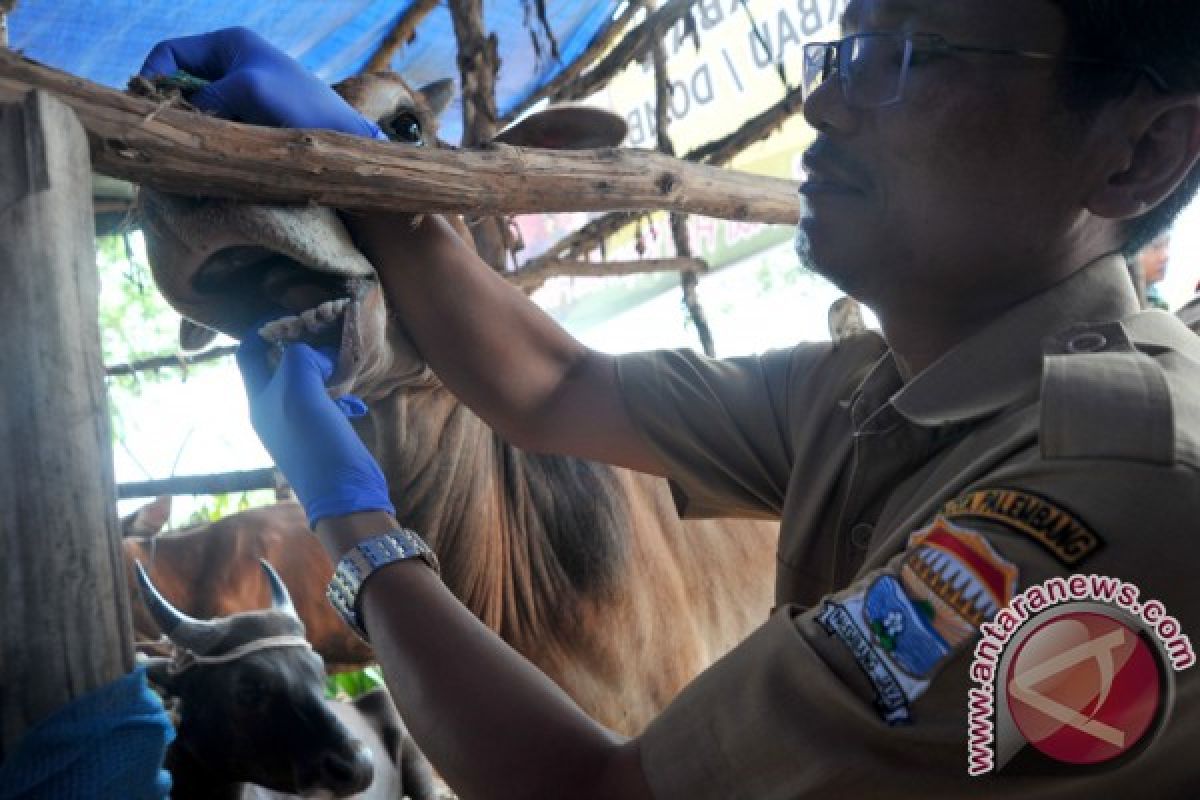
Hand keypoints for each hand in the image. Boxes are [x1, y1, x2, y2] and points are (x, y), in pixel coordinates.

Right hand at [140, 26, 385, 137]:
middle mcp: (230, 64)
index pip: (170, 52)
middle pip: (178, 81)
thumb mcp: (246, 90)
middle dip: (170, 103)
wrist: (342, 138)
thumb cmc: (299, 104)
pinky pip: (213, 125)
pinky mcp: (247, 119)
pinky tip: (208, 152)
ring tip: (192, 144)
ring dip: (191, 124)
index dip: (152, 75)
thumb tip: (172, 116)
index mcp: (228, 43)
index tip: (149, 107)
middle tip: (165, 131)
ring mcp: (238, 92)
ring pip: (195, 107)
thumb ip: (205, 96)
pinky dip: (207, 137)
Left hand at [237, 332, 393, 525]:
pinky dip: (337, 393)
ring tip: (343, 364)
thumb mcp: (301, 390)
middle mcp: (271, 412)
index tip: (294, 316)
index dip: (264, 330)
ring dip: (322, 369)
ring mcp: (295, 426)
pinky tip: (355, 399)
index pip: (249, 354)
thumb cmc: (317, 442)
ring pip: (303, 383)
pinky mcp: (318, 437)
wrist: (345, 494)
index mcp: (259, 400)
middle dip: (300, 348)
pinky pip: (322, 403)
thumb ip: (299, 359)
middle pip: (278, 366)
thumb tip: (315, 353)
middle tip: (324, 335)